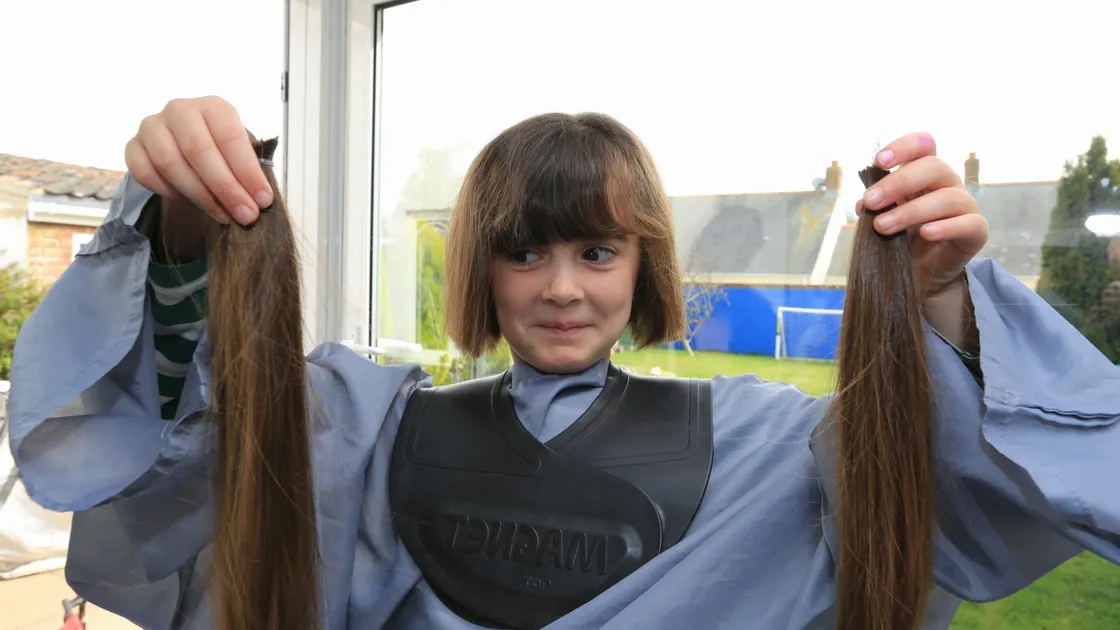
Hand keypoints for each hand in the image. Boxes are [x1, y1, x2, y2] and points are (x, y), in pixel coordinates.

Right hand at [124, 96, 271, 224]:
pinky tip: (189, 201)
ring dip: (199, 195)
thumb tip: (260, 199)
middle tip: (245, 215)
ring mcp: (152, 126)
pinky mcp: (133, 146)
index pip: (230, 136)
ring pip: (170, 162)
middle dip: (225, 188)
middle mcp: (180, 110)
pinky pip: (145, 172)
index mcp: (213, 106)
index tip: (263, 200)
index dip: (247, 171)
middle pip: (198, 150)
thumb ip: (250, 170)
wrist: (188, 146)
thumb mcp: (241, 152)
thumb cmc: (222, 150)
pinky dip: (167, 191)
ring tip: (223, 214)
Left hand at [857, 133, 988, 300]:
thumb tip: (863, 203)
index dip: (903, 147)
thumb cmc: (901, 240)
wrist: (919, 275)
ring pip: (947, 197)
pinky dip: (946, 227)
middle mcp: (948, 184)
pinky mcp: (976, 232)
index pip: (923, 145)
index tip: (879, 162)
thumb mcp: (882, 219)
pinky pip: (969, 223)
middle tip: (870, 202)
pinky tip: (925, 233)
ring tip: (882, 227)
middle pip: (934, 167)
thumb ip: (875, 207)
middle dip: (898, 182)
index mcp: (925, 174)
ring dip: (910, 211)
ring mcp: (965, 206)